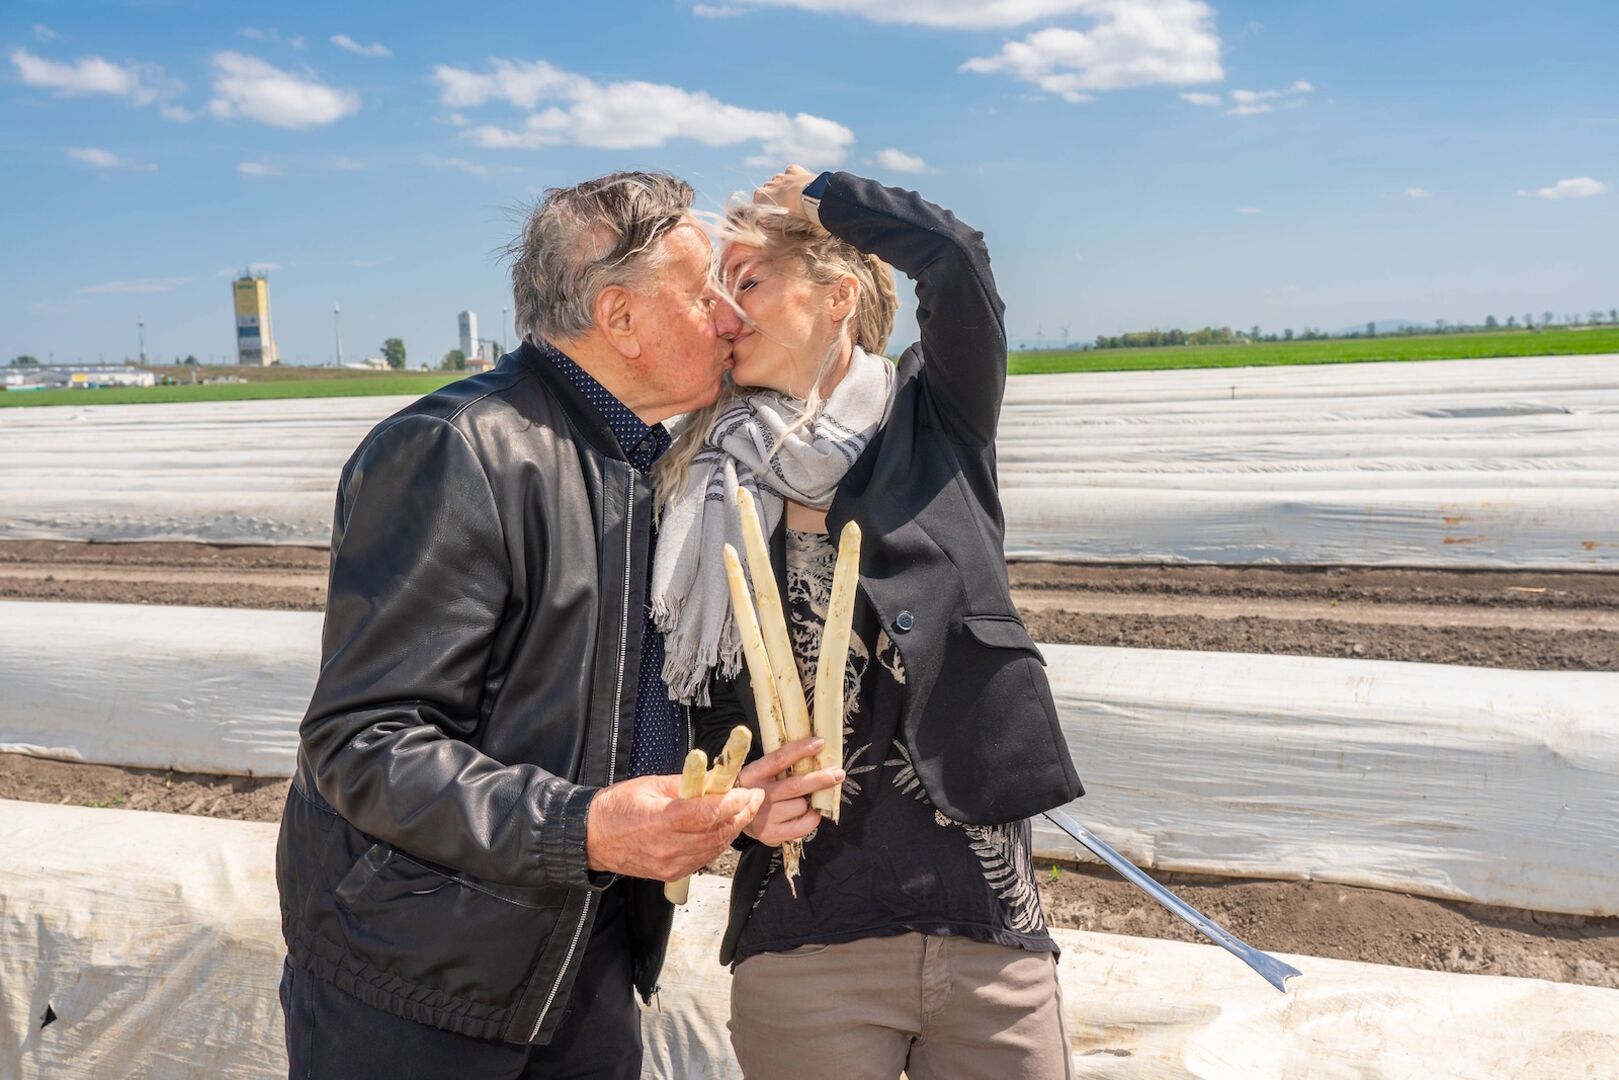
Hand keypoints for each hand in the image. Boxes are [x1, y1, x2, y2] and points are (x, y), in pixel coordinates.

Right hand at [586, 773, 763, 881]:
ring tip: (743, 810)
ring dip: (733, 828)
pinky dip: (717, 842)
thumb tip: (714, 777)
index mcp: (660, 821)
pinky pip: (704, 858)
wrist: (591, 839)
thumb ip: (684, 782)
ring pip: (715, 847)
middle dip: (741, 814)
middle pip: (717, 832)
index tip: (748, 791)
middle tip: (754, 797)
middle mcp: (667, 847)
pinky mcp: (670, 874)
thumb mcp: (649, 785)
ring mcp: (670, 864)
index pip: (707, 814)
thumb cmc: (616, 808)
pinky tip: (722, 828)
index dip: (733, 802)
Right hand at [738, 736, 844, 846]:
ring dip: (810, 802)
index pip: (778, 759)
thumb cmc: (757, 789)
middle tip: (838, 774)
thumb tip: (816, 751)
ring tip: (805, 800)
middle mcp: (756, 796)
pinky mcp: (770, 835)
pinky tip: (808, 813)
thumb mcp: (761, 772)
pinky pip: (803, 826)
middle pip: (795, 786)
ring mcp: (763, 818)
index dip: (800, 750)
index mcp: (753, 774)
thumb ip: (781, 765)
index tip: (820, 742)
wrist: (735, 817)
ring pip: (801, 806)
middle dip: (820, 779)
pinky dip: (812, 818)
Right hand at [754, 165, 817, 221]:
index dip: (763, 203)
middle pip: (767, 187)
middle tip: (784, 204)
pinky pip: (789, 171)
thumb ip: (769, 220)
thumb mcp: (780, 222)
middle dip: (773, 193)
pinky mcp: (793, 170)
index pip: (757, 198)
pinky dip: (792, 176)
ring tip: (792, 194)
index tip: (769, 210)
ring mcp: (781, 176)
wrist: (811, 198)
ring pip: (777, 179)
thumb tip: (762, 222)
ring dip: (782, 185)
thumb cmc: (794, 213)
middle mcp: (769, 184)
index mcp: (761, 195)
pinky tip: (798, 183)